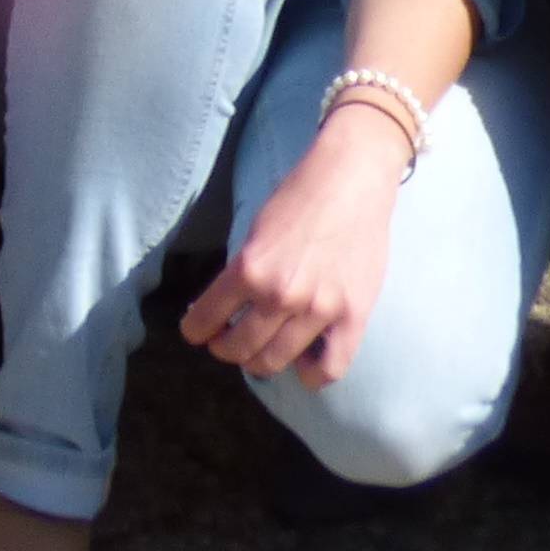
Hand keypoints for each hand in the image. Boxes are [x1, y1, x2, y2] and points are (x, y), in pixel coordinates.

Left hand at [180, 100, 407, 384]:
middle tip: (227, 342)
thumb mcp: (256, 229)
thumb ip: (244, 271)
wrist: (353, 176)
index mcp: (249, 269)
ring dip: (259, 362)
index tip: (197, 332)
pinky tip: (302, 363)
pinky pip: (329, 369)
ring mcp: (318, 309)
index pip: (206, 319)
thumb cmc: (300, 194)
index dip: (196, 330)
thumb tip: (226, 307)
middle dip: (225, 349)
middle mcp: (280, 295)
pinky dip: (310, 375)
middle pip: (239, 348)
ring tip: (259, 353)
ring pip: (276, 361)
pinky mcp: (353, 316)